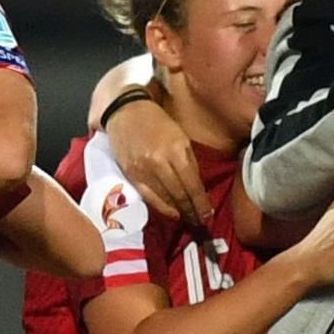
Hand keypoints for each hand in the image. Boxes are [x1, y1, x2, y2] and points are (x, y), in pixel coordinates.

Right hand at [106, 95, 214, 227]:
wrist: (125, 112)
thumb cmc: (157, 122)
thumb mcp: (180, 136)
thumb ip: (189, 161)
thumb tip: (197, 187)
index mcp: (175, 150)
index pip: (192, 184)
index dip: (201, 203)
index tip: (208, 215)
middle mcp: (159, 163)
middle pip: (179, 195)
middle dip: (192, 211)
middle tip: (200, 221)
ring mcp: (143, 171)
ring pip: (165, 199)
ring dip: (179, 212)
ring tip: (189, 219)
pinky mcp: (132, 175)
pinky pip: (149, 197)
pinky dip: (162, 208)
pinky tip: (172, 213)